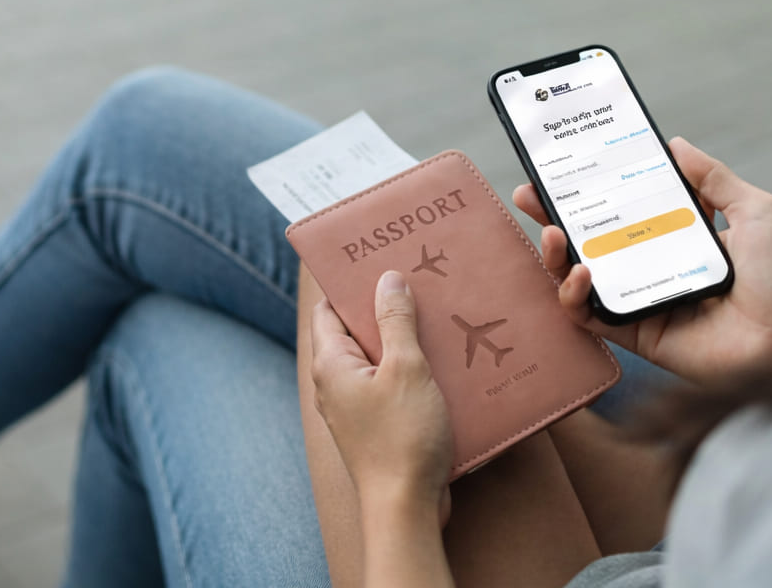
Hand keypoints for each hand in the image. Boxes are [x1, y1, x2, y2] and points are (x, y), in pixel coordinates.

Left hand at [309, 270, 452, 524]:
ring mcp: (354, 406)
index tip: (378, 262)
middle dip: (384, 309)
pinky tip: (442, 363)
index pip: (329, 309)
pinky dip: (411, 371)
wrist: (406, 508)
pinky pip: (390, 386)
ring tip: (435, 317)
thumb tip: (386, 280)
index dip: (350, 284)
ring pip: (377, 360)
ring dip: (403, 341)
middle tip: (416, 283)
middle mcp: (335, 383)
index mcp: (330, 364)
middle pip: (355, 332)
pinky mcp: (376, 425)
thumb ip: (395, 321)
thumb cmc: (402, 438)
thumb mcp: (406, 369)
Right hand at [513, 137, 771, 384]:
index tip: (566, 169)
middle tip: (529, 192)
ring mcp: (640, 301)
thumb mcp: (757, 212)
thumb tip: (675, 143)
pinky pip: (589, 315)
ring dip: (554, 254)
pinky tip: (579, 273)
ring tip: (549, 232)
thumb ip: (714, 178)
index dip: (591, 191)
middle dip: (553, 215)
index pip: (623, 210)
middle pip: (590, 240)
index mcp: (679, 239)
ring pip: (578, 277)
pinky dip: (572, 295)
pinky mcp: (634, 333)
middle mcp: (653, 268)